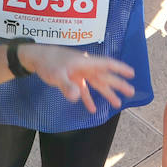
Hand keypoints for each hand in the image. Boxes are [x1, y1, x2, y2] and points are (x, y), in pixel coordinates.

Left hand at [20, 45, 135, 113]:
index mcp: (85, 62)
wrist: (35, 57)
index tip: (132, 73)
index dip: (120, 69)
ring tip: (117, 103)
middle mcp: (85, 67)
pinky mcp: (72, 78)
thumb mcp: (57, 74)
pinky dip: (88, 98)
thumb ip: (67, 86)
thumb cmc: (47, 62)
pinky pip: (84, 90)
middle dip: (118, 84)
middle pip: (105, 76)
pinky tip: (92, 109)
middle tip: (131, 92)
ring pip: (97, 83)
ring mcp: (79, 73)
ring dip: (107, 93)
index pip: (106, 64)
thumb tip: (76, 97)